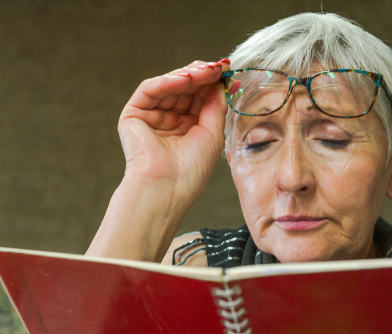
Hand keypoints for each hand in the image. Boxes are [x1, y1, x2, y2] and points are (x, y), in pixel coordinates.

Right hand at [119, 59, 229, 204]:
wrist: (168, 188)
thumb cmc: (192, 169)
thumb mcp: (212, 133)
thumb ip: (216, 105)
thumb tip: (222, 82)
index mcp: (186, 127)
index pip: (198, 97)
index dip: (212, 83)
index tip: (227, 70)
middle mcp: (168, 120)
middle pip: (185, 89)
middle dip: (202, 76)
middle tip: (218, 66)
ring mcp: (150, 117)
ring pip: (169, 86)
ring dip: (188, 76)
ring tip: (206, 71)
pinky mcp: (133, 115)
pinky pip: (150, 90)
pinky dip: (168, 81)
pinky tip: (186, 78)